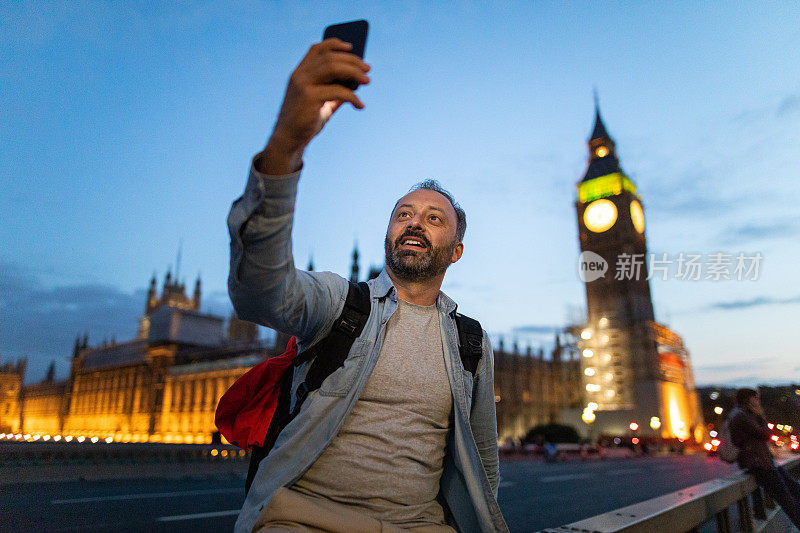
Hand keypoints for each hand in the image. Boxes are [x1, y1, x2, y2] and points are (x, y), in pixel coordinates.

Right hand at [259, 39, 370, 173]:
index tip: (351, 47)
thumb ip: (334, 91)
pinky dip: (352, 97)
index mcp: (300, 73)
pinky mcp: (308, 97)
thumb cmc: (305, 121)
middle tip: (368, 70)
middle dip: (352, 61)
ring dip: (354, 72)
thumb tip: (356, 83)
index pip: (317, 49)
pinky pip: (338, 91)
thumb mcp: (321, 103)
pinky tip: (360, 105)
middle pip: (330, 57)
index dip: (334, 44)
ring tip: (367, 81)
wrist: (289, 140)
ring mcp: (303, 84)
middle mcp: (299, 75)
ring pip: (333, 67)